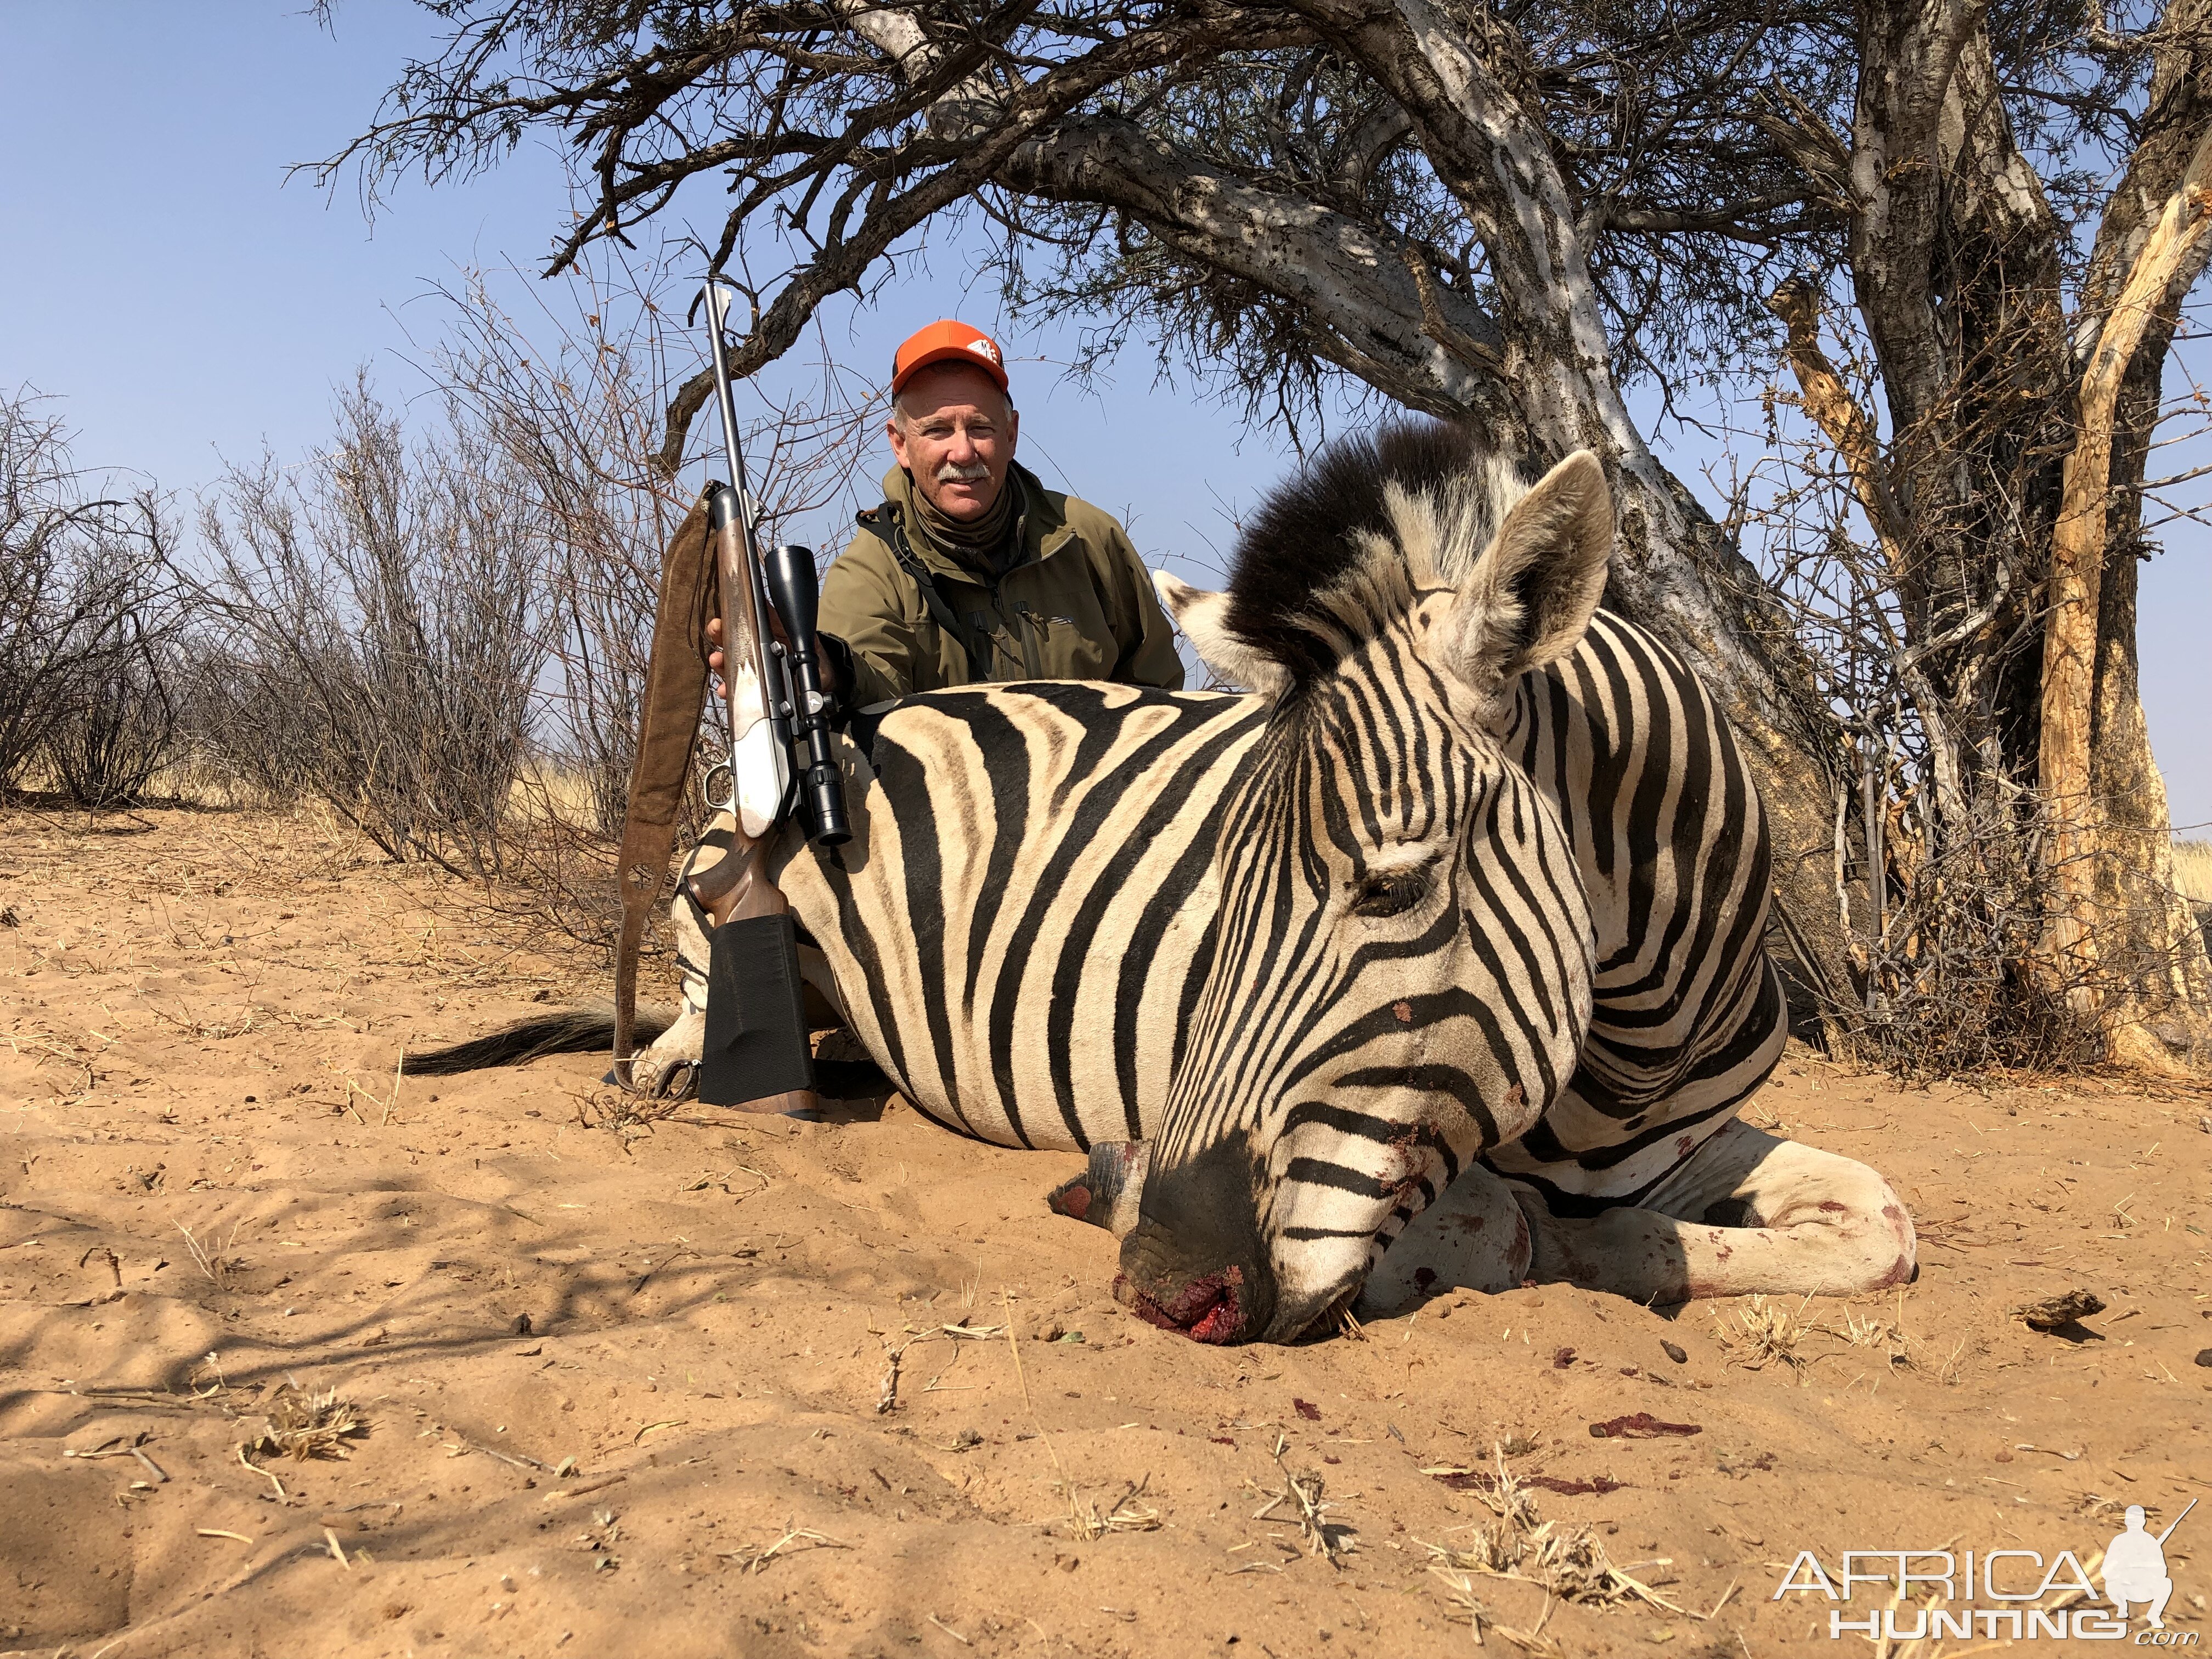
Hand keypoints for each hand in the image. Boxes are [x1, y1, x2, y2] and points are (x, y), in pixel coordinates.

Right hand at [706, 615, 839, 695]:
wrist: (823, 676)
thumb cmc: (807, 649)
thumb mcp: (791, 629)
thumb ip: (775, 616)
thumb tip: (759, 600)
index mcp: (759, 636)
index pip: (735, 628)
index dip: (723, 626)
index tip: (717, 624)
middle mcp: (753, 653)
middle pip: (728, 646)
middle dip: (718, 640)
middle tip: (716, 635)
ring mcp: (754, 672)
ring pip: (730, 668)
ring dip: (721, 665)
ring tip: (717, 660)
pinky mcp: (758, 691)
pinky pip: (740, 691)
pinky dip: (731, 691)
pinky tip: (727, 689)